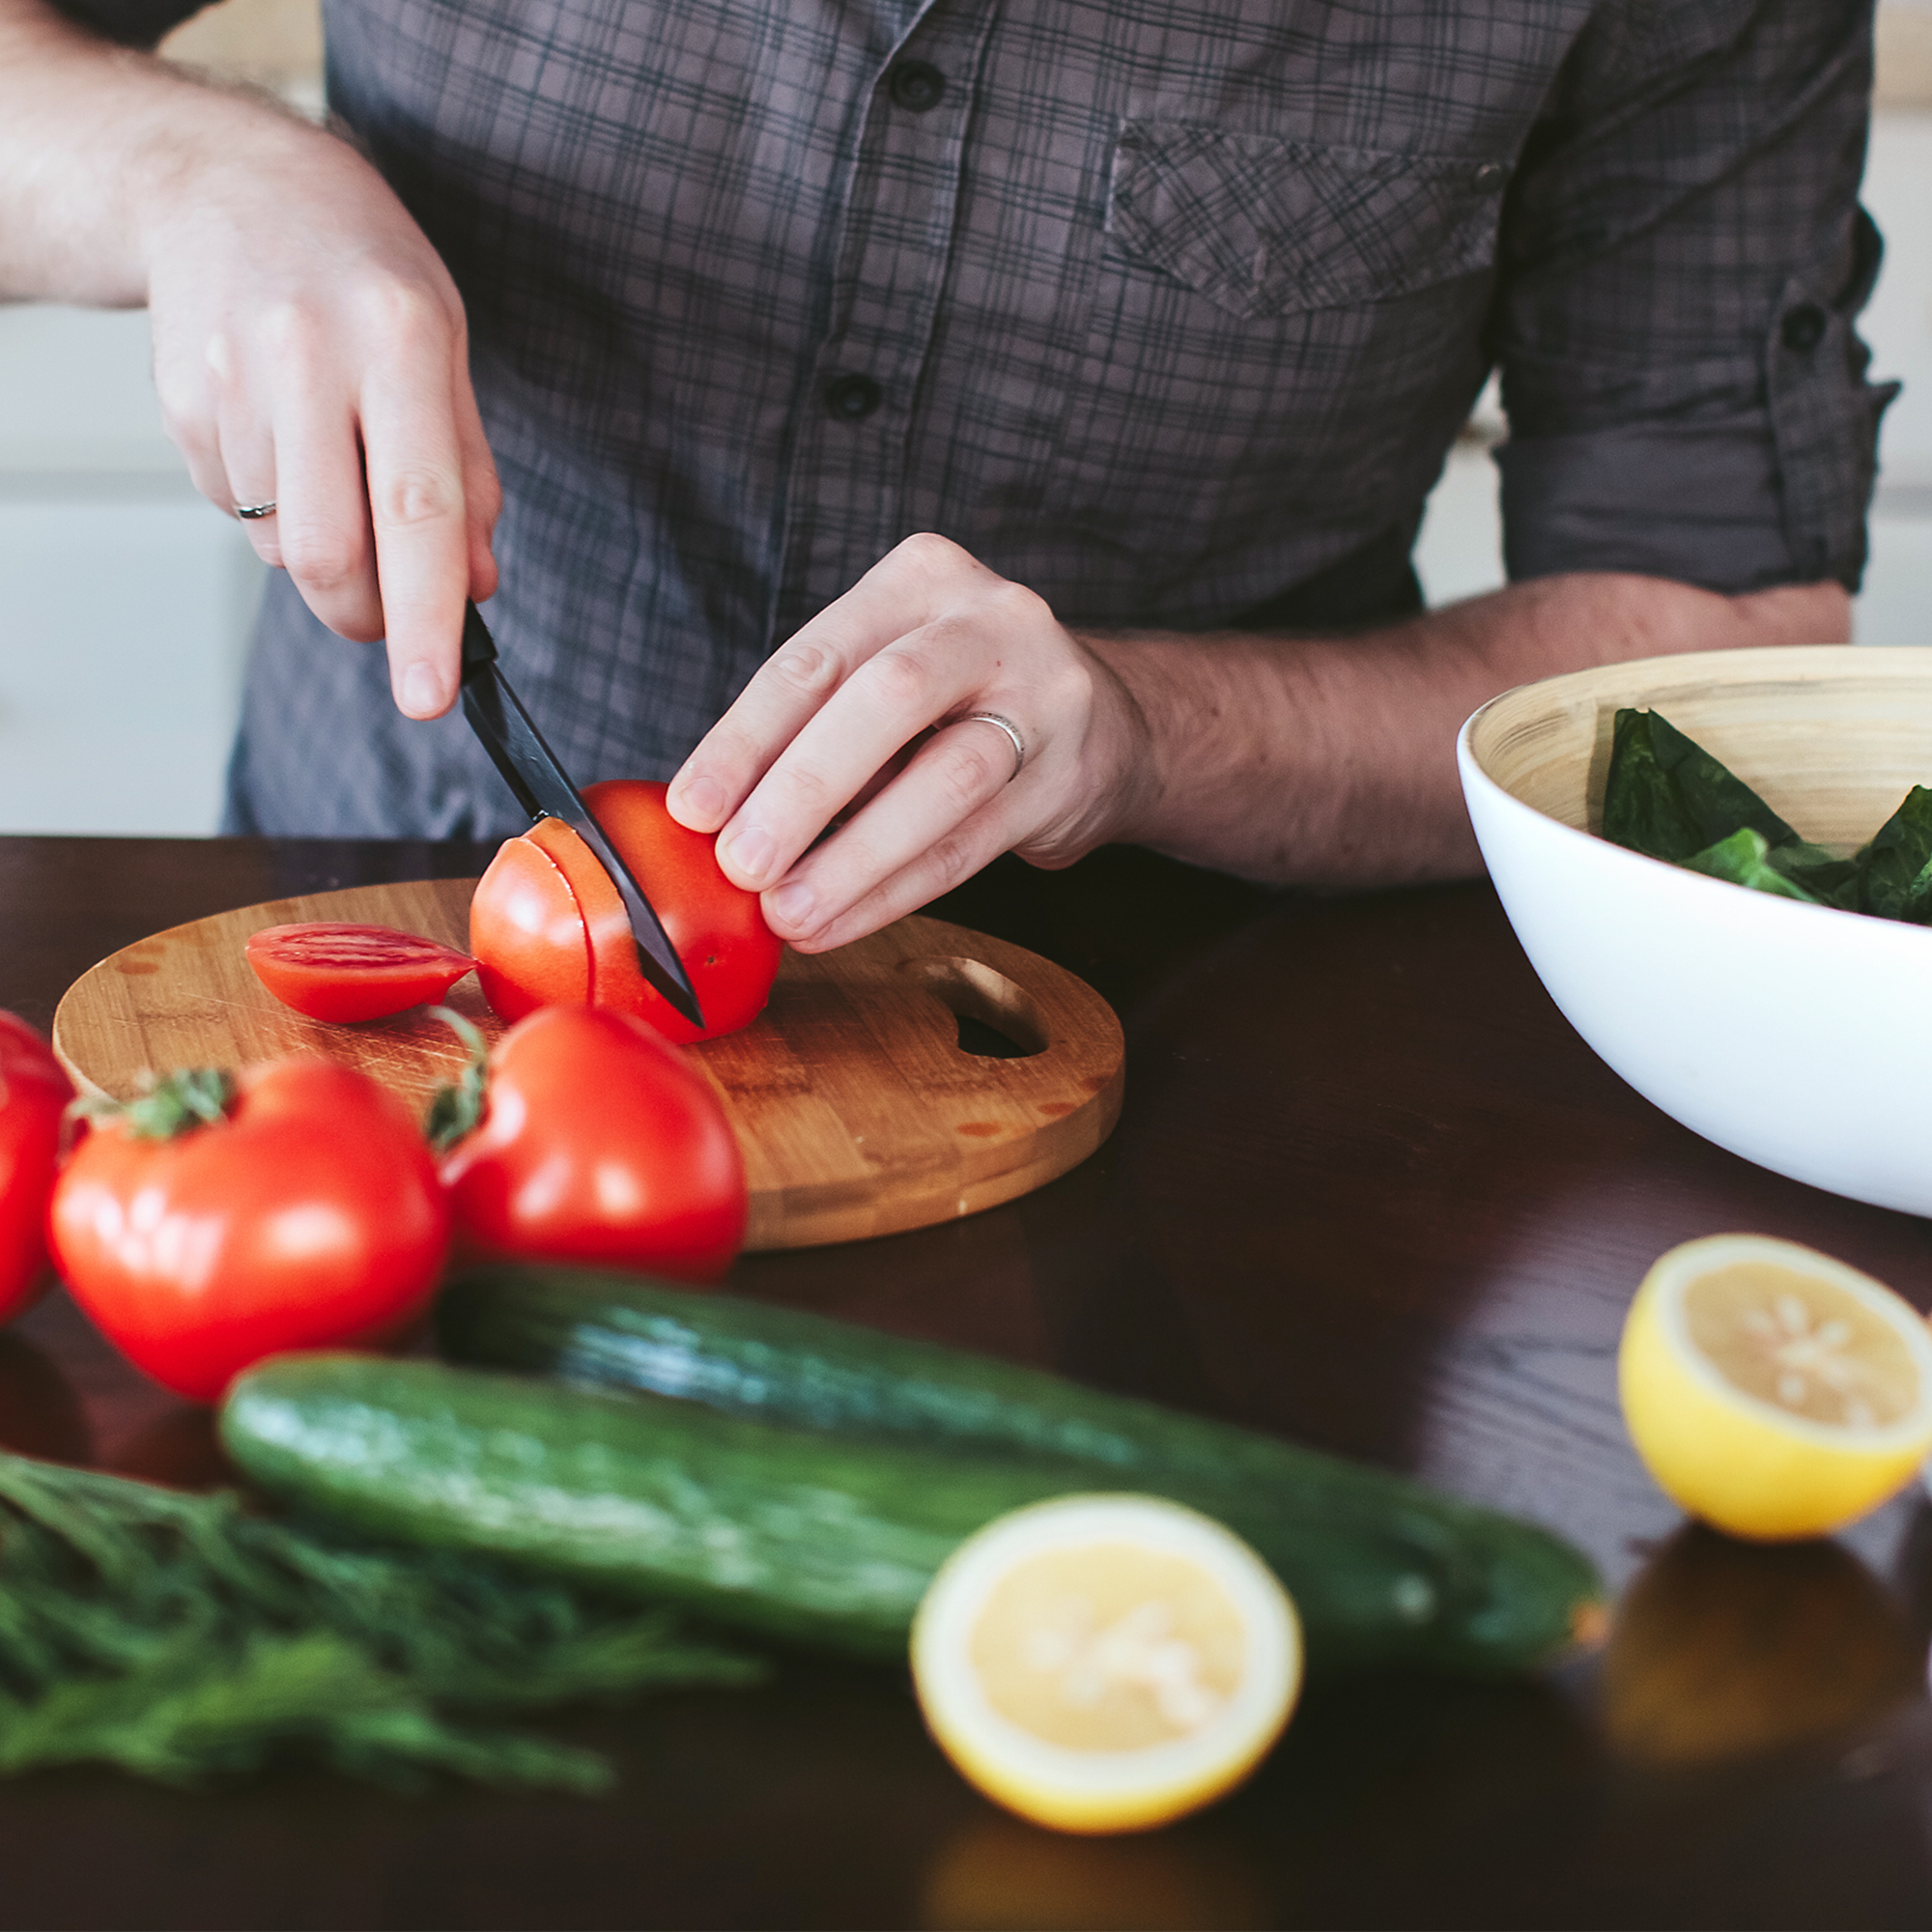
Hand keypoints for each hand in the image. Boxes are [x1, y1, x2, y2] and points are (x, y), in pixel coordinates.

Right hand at [140, 109, 498, 717]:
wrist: (223, 180)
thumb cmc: (361, 269)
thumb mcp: (447, 347)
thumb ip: (469, 472)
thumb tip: (478, 585)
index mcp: (399, 340)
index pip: (417, 510)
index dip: (426, 616)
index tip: (431, 694)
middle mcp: (309, 357)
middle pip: (330, 552)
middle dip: (367, 617)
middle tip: (392, 618)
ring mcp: (231, 380)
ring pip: (282, 545)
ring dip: (325, 556)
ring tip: (338, 476)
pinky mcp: (180, 403)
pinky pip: (239, 511)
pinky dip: (277, 514)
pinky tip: (288, 444)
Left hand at [667, 535, 1151, 949]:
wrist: (1107, 725)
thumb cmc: (960, 703)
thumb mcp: (889, 676)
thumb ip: (815, 725)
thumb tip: (712, 818)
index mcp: (919, 579)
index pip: (815, 658)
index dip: (745, 738)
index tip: (692, 810)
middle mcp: (989, 619)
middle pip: (887, 699)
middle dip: (802, 789)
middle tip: (740, 865)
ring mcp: (1045, 695)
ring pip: (944, 778)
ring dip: (854, 857)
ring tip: (788, 912)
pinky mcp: (1071, 775)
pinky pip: (971, 844)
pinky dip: (897, 892)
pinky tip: (842, 923)